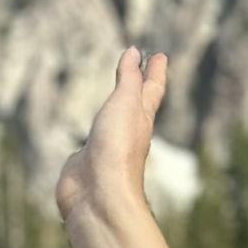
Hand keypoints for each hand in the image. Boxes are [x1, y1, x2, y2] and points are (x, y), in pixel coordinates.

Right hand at [55, 46, 169, 225]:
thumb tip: (134, 53)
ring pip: (115, 121)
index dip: (155, 71)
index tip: (160, 56)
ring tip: (118, 97)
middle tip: (142, 67)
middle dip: (140, 85)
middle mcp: (128, 132)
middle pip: (137, 102)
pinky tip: (90, 135)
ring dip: (118, 107)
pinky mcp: (87, 162)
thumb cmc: (117, 148)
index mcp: (141, 118)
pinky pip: (92, 140)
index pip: (151, 88)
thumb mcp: (125, 103)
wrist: (99, 194)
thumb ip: (129, 78)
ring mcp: (107, 147)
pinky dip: (93, 131)